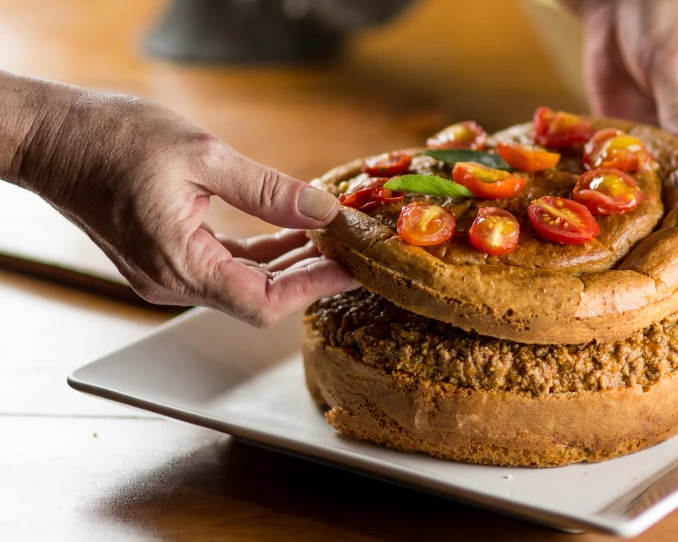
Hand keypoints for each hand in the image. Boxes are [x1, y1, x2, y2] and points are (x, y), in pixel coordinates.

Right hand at [15, 88, 356, 326]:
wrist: (51, 136)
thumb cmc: (110, 140)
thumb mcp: (203, 155)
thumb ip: (268, 190)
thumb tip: (322, 210)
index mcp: (179, 265)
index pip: (264, 302)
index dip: (315, 288)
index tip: (353, 270)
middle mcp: (172, 282)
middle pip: (259, 297)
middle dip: (310, 273)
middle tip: (353, 249)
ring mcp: (167, 273)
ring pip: (245, 282)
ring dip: (289, 261)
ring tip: (332, 236)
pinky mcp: (167, 257)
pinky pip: (226, 264)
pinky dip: (262, 250)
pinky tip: (293, 230)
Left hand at [576, 0, 677, 211]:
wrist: (622, 1)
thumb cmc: (669, 19)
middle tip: (652, 209)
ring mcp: (666, 145)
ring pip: (662, 191)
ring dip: (641, 197)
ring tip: (619, 195)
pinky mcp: (630, 142)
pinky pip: (625, 172)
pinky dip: (612, 180)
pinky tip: (595, 178)